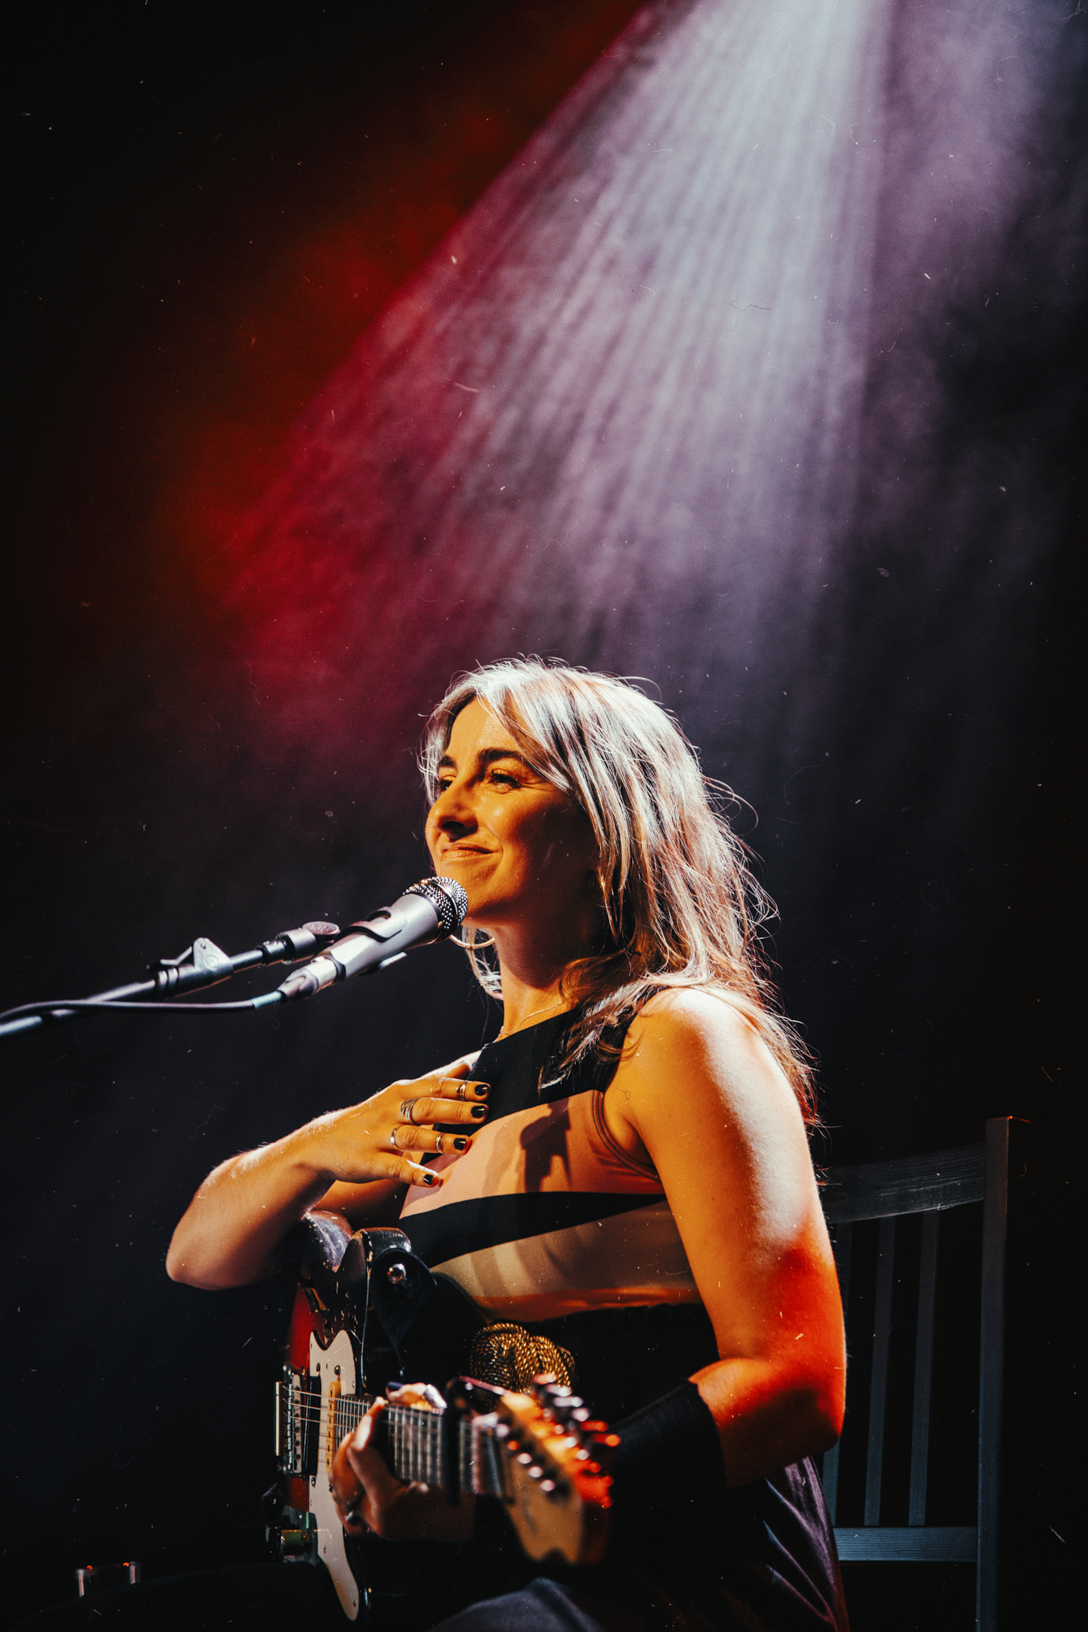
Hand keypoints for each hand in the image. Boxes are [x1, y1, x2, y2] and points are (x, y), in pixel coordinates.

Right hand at [299, 1057, 488, 1191]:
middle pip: (426, 1108)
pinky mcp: (370, 1162)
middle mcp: (391, 1111)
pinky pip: (395, 1168)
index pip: (435, 1086)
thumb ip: (432, 1083)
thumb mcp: (399, 1095)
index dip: (460, 1086)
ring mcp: (379, 1137)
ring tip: (466, 1145)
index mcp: (401, 1093)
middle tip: (483, 1111)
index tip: (486, 1086)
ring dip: (439, 1141)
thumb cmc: (373, 1118)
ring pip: (412, 1137)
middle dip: (455, 1110)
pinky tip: (434, 1180)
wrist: (324, 1143)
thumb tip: (466, 1065)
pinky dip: (415, 1174)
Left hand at [330, 1394, 474, 1541]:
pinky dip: (351, 1483)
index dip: (367, 1421)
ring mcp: (379, 1527)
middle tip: (372, 1419)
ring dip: (349, 1459)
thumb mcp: (447, 1438)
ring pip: (341, 1490)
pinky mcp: (382, 1526)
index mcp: (390, 1501)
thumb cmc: (471, 1483)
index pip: (359, 1452)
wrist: (482, 1515)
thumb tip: (396, 1395)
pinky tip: (359, 1468)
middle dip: (354, 1437)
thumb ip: (418, 1409)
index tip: (380, 1406)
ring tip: (366, 1438)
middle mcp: (379, 1519)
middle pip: (342, 1471)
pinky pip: (351, 1506)